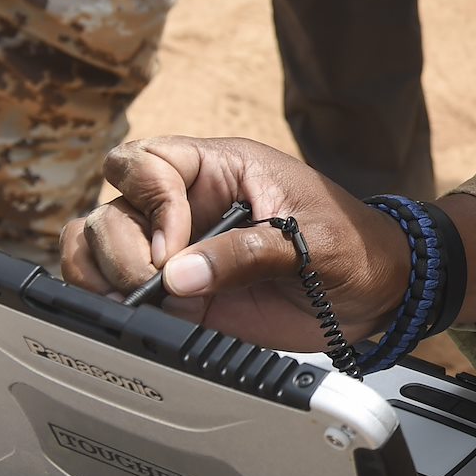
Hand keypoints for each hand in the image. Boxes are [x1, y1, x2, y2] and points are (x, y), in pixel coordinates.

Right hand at [61, 136, 412, 349]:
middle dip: (116, 244)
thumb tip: (178, 275)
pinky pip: (117, 289)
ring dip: (99, 270)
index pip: (147, 160)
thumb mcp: (312, 239)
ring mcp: (179, 249)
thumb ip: (248, 252)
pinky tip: (129, 315)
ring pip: (100, 242)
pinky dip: (105, 300)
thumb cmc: (353, 244)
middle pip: (112, 204)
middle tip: (150, 278)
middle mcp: (189, 205)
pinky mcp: (179, 293)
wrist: (376, 292)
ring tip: (133, 298)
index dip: (149, 199)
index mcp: (222, 168)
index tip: (172, 245)